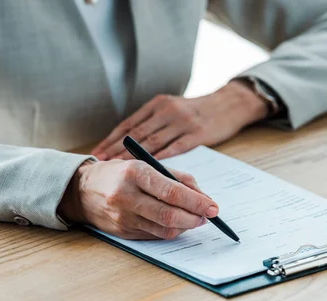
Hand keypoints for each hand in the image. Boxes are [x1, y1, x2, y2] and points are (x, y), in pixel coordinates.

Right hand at [58, 160, 218, 239]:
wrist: (82, 190)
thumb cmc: (120, 174)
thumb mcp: (145, 165)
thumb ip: (176, 178)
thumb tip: (203, 196)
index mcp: (134, 173)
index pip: (172, 192)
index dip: (196, 201)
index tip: (212, 206)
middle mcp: (126, 196)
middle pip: (169, 215)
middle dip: (195, 218)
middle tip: (208, 216)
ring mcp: (123, 217)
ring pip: (164, 229)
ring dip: (185, 226)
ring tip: (195, 219)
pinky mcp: (123, 232)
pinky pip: (154, 235)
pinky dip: (171, 231)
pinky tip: (176, 224)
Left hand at [92, 80, 267, 159]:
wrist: (229, 105)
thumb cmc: (197, 112)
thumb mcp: (172, 109)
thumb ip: (154, 122)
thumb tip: (129, 143)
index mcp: (157, 104)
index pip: (129, 124)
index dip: (112, 139)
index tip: (97, 152)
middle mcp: (167, 111)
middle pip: (136, 134)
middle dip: (116, 150)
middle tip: (100, 164)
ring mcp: (182, 122)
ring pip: (153, 142)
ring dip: (134, 158)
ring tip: (118, 171)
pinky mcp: (196, 134)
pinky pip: (174, 149)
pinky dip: (160, 160)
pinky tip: (148, 171)